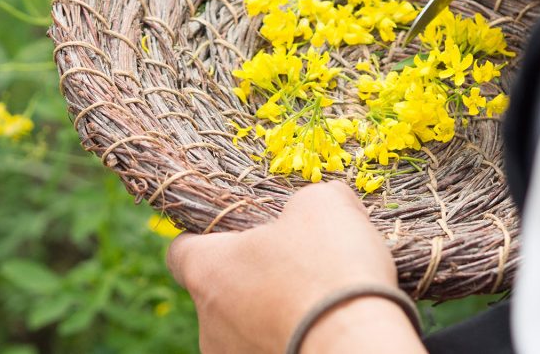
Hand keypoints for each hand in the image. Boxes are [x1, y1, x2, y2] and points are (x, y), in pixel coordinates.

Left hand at [167, 181, 425, 353]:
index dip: (207, 237)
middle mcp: (209, 323)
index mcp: (209, 271)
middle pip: (219, 290)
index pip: (180, 252)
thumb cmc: (330, 269)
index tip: (239, 232)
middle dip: (254, 276)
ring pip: (245, 326)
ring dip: (273, 312)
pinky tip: (326, 329)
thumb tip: (313, 206)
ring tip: (320, 302)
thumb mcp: (324, 204)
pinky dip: (291, 338)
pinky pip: (270, 347)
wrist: (359, 345)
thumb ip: (305, 200)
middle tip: (299, 264)